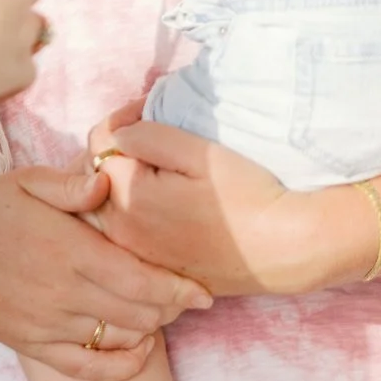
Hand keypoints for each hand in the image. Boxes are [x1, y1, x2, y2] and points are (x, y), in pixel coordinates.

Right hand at [0, 163, 209, 380]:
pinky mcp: (33, 345)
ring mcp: (47, 323)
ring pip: (118, 338)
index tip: (203, 290)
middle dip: (172, 308)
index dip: (178, 289)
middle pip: (138, 313)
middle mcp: (62, 292)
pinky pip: (87, 366)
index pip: (140, 279)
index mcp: (69, 250)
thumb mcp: (28, 180)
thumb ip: (73, 182)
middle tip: (188, 297)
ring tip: (164, 314)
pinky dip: (121, 366)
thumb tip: (109, 181)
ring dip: (151, 330)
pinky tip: (139, 352)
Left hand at [90, 104, 351, 297]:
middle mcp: (121, 233)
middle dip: (117, 152)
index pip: (99, 143)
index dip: (123, 118)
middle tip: (152, 136)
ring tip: (158, 168)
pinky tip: (166, 204)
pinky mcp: (154, 271)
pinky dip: (135, 214)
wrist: (284, 250)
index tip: (149, 109)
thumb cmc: (247, 196)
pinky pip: (127, 235)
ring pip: (108, 208)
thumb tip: (117, 135)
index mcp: (127, 197)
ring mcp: (136, 257)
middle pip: (95, 178)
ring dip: (122, 183)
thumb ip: (146, 136)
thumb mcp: (198, 152)